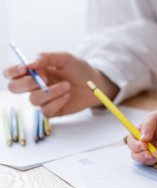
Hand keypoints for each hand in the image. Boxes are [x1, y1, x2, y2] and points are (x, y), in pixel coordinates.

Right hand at [4, 52, 118, 116]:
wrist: (95, 84)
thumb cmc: (80, 70)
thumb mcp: (65, 58)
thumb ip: (47, 58)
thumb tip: (30, 64)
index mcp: (35, 71)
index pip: (12, 73)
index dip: (13, 72)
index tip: (25, 70)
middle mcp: (35, 85)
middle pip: (15, 88)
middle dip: (28, 84)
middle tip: (45, 79)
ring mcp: (44, 99)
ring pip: (33, 100)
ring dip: (51, 92)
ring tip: (67, 86)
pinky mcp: (53, 110)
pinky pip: (46, 111)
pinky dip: (57, 102)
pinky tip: (67, 96)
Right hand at [125, 108, 156, 164]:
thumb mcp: (154, 117)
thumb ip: (147, 127)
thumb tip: (142, 139)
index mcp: (139, 134)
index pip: (131, 142)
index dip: (135, 145)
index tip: (143, 145)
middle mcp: (144, 144)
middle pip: (135, 155)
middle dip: (141, 156)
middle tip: (148, 153)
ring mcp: (152, 151)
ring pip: (144, 161)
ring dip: (150, 157)